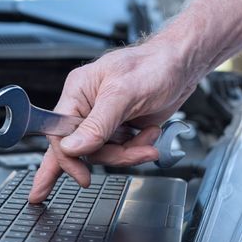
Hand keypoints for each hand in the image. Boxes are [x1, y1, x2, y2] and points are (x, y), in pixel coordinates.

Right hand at [28, 42, 196, 202]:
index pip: (59, 132)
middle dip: (108, 155)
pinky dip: (136, 151)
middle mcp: (87, 108)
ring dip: (128, 153)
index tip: (81, 176)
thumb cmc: (154, 65)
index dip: (67, 157)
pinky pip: (119, 152)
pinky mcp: (119, 130)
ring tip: (148, 140)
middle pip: (81, 148)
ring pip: (102, 153)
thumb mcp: (124, 94)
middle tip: (113, 164)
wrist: (182, 66)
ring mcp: (103, 121)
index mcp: (78, 93)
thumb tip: (71, 147)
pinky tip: (149, 137)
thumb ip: (97, 124)